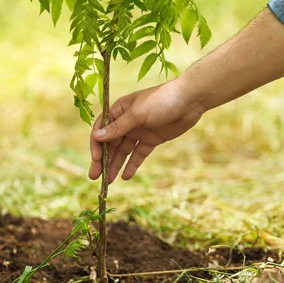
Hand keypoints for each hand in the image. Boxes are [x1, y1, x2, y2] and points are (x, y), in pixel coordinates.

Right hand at [88, 80, 203, 181]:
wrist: (189, 101)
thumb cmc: (160, 100)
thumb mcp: (137, 114)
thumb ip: (118, 127)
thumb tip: (97, 137)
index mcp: (119, 110)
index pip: (101, 129)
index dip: (96, 145)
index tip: (96, 159)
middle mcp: (126, 121)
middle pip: (110, 143)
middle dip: (102, 160)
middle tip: (94, 177)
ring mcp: (139, 131)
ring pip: (123, 151)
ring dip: (115, 165)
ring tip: (108, 181)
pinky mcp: (151, 140)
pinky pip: (138, 154)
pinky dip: (132, 165)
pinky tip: (125, 176)